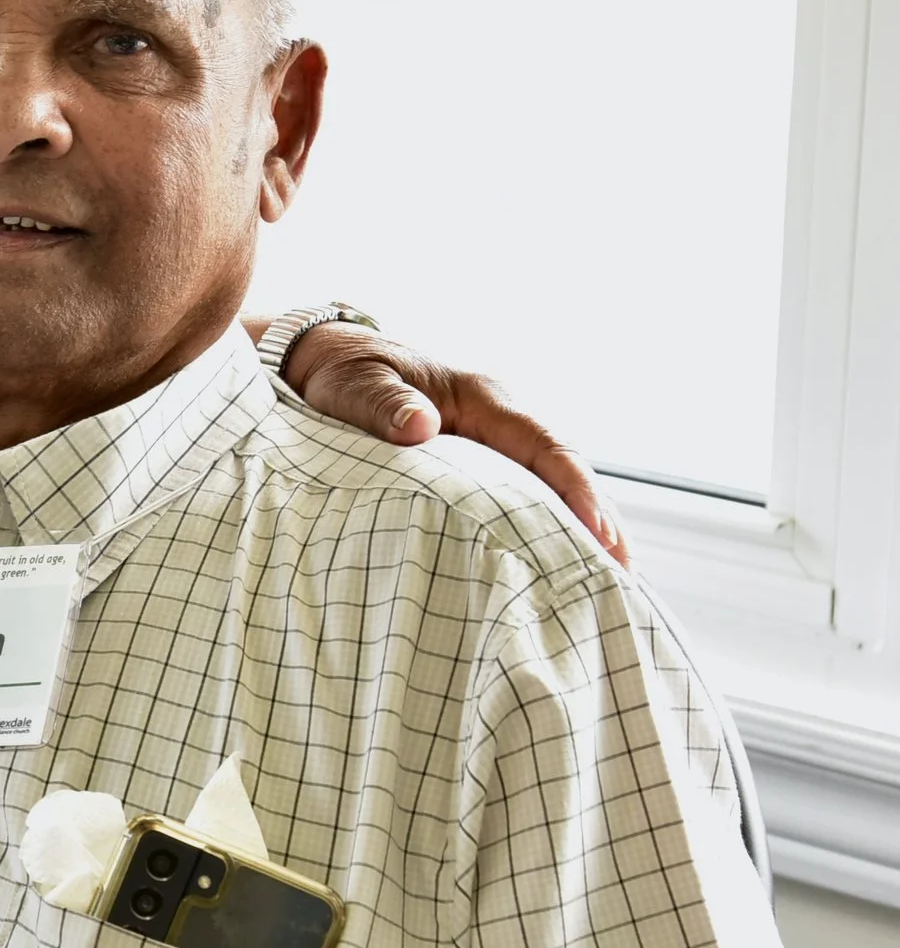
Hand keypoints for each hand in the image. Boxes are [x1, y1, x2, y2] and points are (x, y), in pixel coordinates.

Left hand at [283, 322, 627, 566]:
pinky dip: (544, 528)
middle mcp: (499, 421)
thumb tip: (422, 426)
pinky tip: (557, 565)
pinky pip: (522, 496)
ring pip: (548, 488)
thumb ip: (385, 405)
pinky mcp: (478, 466)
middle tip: (622, 575)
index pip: (543, 444)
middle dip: (596, 519)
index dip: (574, 487)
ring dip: (577, 530)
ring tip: (609, 583)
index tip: (596, 531)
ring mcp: (492, 444)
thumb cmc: (343, 373)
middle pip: (562, 471)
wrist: (326, 364)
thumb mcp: (355, 386)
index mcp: (481, 398)